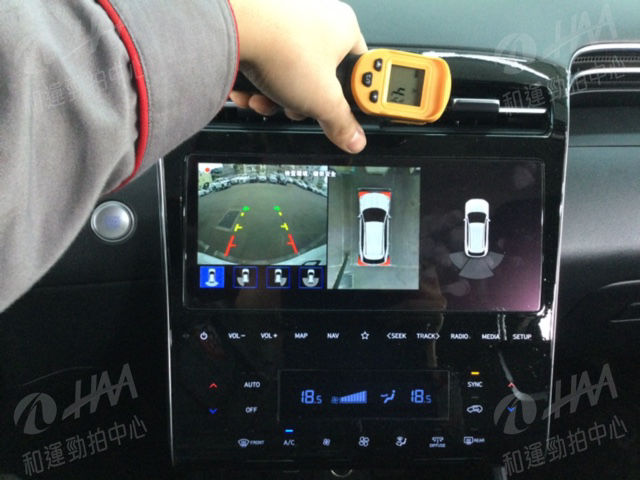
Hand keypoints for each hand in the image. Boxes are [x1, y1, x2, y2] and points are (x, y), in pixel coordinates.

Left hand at [228, 0, 366, 152]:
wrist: (235, 26)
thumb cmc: (282, 47)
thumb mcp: (323, 100)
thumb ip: (342, 122)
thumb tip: (354, 138)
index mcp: (345, 28)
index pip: (357, 71)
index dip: (348, 99)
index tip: (340, 114)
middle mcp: (318, 18)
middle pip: (318, 77)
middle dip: (302, 102)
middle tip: (297, 108)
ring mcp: (287, 20)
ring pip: (288, 73)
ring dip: (275, 97)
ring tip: (265, 100)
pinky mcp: (261, 25)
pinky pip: (265, 63)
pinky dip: (256, 81)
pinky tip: (250, 91)